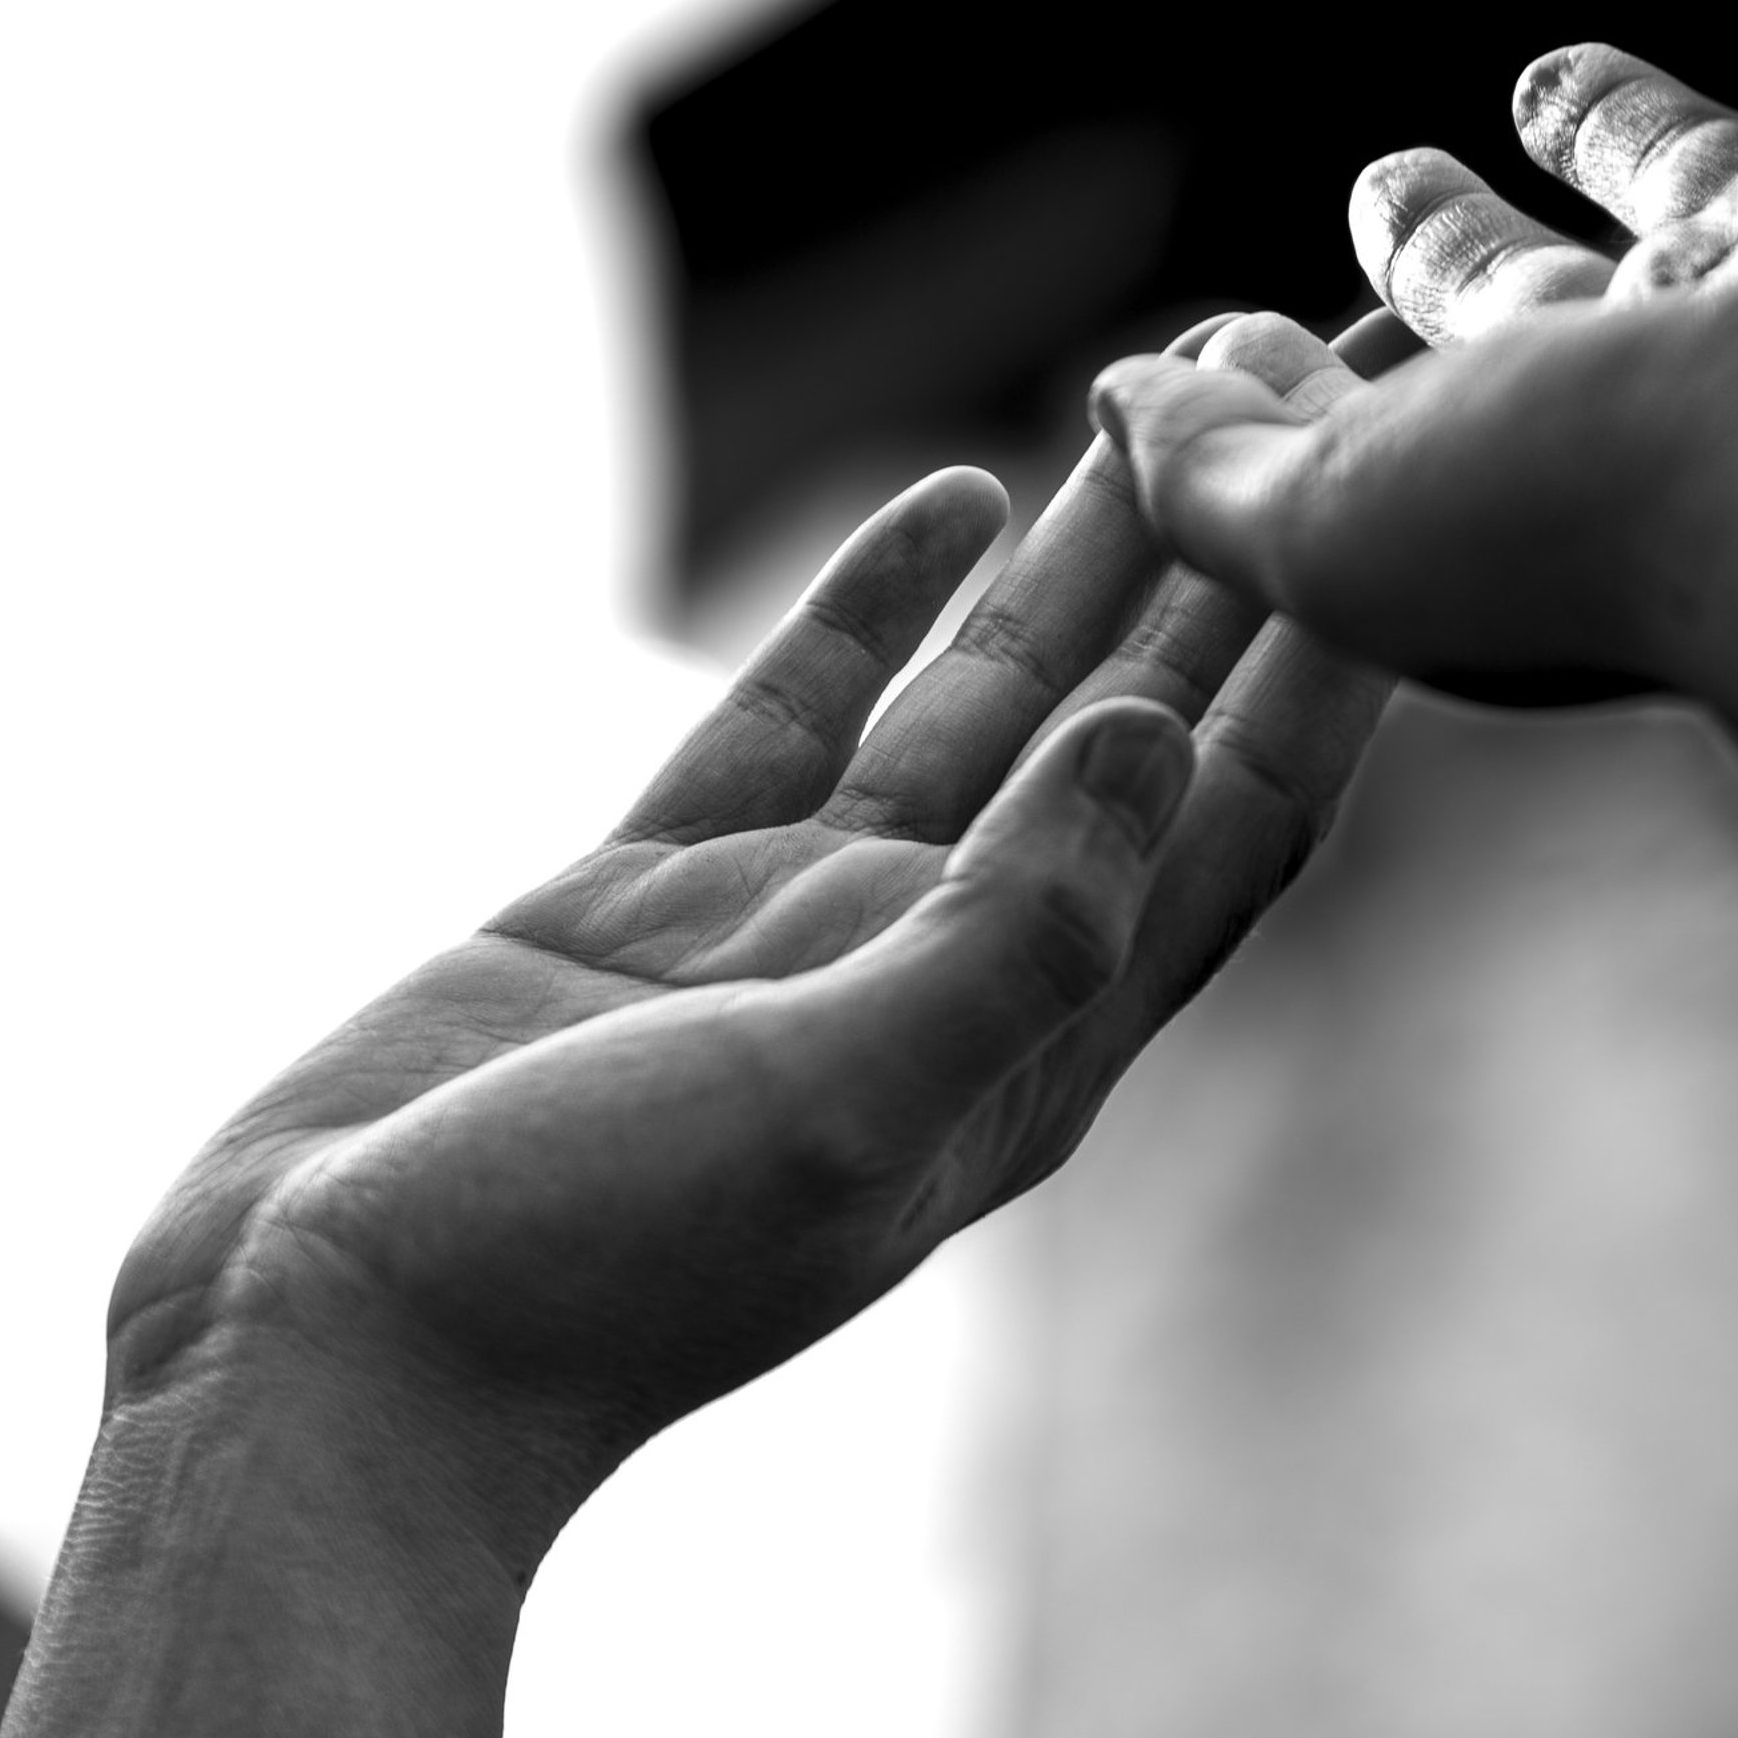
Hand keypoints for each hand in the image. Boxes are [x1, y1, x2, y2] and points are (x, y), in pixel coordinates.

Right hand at [110, 314, 1389, 1584]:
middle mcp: (929, 977)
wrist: (331, 1357)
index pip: (1230, 831)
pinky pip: (798, 712)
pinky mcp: (647, 897)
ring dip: (1079, 561)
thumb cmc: (588, 1278)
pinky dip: (874, 602)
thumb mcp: (839, 1112)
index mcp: (1019, 1050)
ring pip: (975, 701)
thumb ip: (1017, 934)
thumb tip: (1164, 732)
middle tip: (1311, 380)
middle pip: (1127, 736)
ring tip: (1162, 394)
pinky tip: (950, 492)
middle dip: (1225, 572)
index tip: (1406, 495)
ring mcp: (786, 930)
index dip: (1325, 669)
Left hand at [1090, 0, 1737, 946]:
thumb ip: (1210, 482)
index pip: (1382, 406)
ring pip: (1695, 179)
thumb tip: (1111, 406)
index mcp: (1524, 464)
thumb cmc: (1597, 520)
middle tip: (1385, 188)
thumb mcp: (1335, 527)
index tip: (1226, 338)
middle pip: (1533, 296)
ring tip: (1546, 80)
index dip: (1301, 377)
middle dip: (1451, 250)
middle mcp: (1666, 382)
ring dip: (1621, 127)